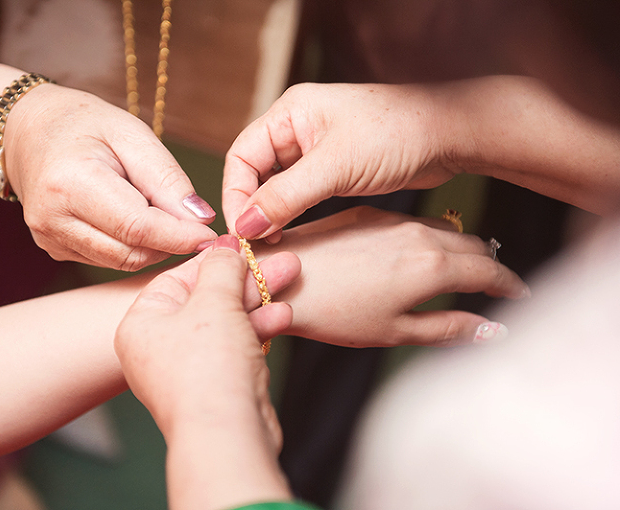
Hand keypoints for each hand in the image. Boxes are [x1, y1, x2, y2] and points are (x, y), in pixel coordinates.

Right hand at [4, 84, 217, 269]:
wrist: (28, 130)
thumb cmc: (84, 124)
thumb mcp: (132, 134)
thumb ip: (167, 178)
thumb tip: (200, 220)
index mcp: (70, 184)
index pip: (138, 227)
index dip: (180, 237)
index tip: (213, 236)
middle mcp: (52, 219)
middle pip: (131, 252)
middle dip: (171, 243)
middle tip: (196, 224)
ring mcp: (49, 238)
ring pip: (123, 261)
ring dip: (154, 246)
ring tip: (164, 214)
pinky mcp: (54, 248)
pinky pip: (108, 259)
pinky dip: (132, 245)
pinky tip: (136, 218)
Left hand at [115, 235, 296, 509]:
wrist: (226, 434)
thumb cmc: (207, 368)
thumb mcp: (214, 301)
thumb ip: (221, 267)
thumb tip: (226, 246)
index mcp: (140, 324)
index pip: (177, 277)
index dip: (213, 259)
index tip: (242, 246)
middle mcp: (158, 348)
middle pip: (205, 299)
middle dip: (245, 280)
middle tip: (279, 261)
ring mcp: (187, 370)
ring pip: (225, 322)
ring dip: (258, 301)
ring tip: (290, 278)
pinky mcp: (215, 386)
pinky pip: (236, 347)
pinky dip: (257, 330)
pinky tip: (283, 315)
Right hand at [222, 82, 456, 238]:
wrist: (450, 136)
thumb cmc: (398, 134)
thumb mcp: (335, 167)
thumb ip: (286, 197)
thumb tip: (245, 226)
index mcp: (290, 112)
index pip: (241, 156)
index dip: (235, 195)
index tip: (242, 230)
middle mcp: (297, 127)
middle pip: (253, 172)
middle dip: (251, 207)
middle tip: (256, 243)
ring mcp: (315, 148)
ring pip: (276, 186)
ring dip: (271, 213)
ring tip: (273, 242)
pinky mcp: (333, 168)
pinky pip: (299, 193)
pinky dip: (292, 213)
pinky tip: (294, 233)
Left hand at [258, 206, 529, 346]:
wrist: (275, 280)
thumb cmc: (332, 313)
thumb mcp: (396, 330)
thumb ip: (450, 328)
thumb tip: (494, 330)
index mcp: (432, 265)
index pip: (490, 270)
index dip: (511, 284)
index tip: (522, 295)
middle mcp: (417, 234)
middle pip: (471, 244)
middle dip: (488, 264)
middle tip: (496, 281)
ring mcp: (389, 219)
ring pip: (441, 228)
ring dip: (459, 246)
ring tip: (461, 267)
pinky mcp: (364, 213)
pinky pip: (411, 221)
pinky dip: (427, 236)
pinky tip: (415, 251)